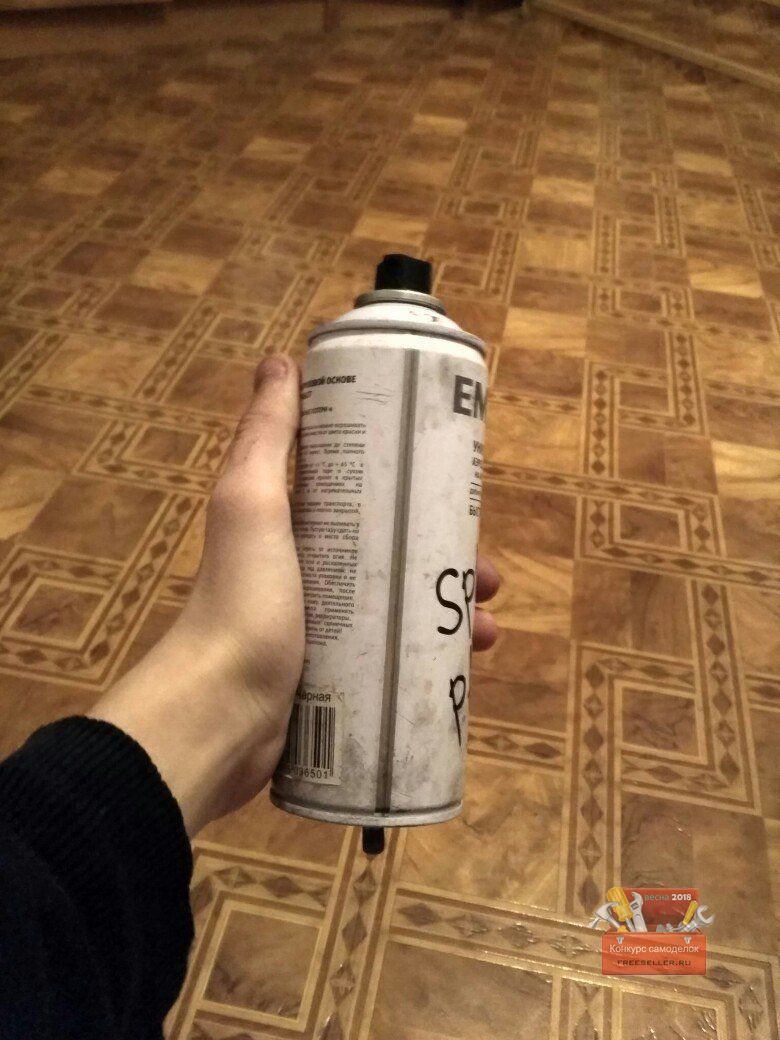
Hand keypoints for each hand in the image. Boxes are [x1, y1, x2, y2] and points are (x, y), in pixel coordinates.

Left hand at [90, 356, 499, 835]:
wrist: (219, 714)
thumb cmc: (243, 599)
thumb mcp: (252, 503)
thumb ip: (266, 435)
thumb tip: (280, 360)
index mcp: (292, 528)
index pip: (362, 496)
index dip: (410, 489)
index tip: (456, 491)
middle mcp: (309, 575)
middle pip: (393, 557)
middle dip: (445, 562)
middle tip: (488, 573)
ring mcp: (324, 631)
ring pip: (402, 612)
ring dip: (450, 613)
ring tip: (486, 625)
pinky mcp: (336, 680)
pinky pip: (394, 660)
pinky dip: (432, 660)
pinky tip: (464, 668)